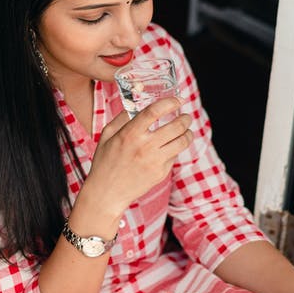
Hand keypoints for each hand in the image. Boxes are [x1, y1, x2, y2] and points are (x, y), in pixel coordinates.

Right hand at [81, 96, 192, 217]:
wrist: (107, 193)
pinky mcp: (161, 173)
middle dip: (185, 119)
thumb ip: (122, 118)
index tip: (178, 99)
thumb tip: (136, 104)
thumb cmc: (105, 162)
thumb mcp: (106, 136)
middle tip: (186, 116)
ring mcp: (155, 161)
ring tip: (186, 131)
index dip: (170, 102)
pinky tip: (168, 149)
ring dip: (188, 133)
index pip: (154, 111)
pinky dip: (175, 150)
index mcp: (130, 134)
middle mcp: (144, 146)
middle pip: (176, 126)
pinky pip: (174, 156)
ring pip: (182, 141)